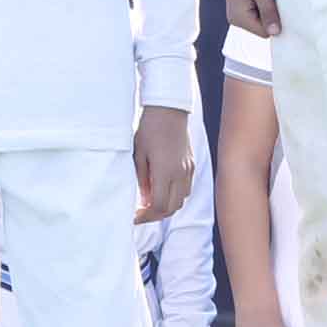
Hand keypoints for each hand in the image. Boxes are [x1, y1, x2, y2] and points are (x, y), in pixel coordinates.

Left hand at [131, 102, 195, 224]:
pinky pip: (186, 188)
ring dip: (166, 206)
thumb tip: (144, 199)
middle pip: (172, 207)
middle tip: (141, 213)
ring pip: (181, 200)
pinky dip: (175, 196)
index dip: (146, 216)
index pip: (159, 206)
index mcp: (165, 171)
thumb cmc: (149, 128)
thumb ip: (142, 179)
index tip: (134, 217)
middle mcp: (180, 173)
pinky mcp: (191, 164)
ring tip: (150, 203)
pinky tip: (162, 190)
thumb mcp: (138, 154)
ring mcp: (188, 169)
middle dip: (155, 215)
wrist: (168, 109)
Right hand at [216, 0, 281, 39]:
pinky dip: (264, 4)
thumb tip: (275, 33)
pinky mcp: (242, 7)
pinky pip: (259, 12)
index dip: (276, 23)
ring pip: (262, 19)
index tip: (282, 8)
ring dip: (269, 8)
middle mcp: (236, 19)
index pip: (264, 32)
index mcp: (239, 18)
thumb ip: (269, 12)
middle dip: (272, 15)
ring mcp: (238, 14)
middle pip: (263, 27)